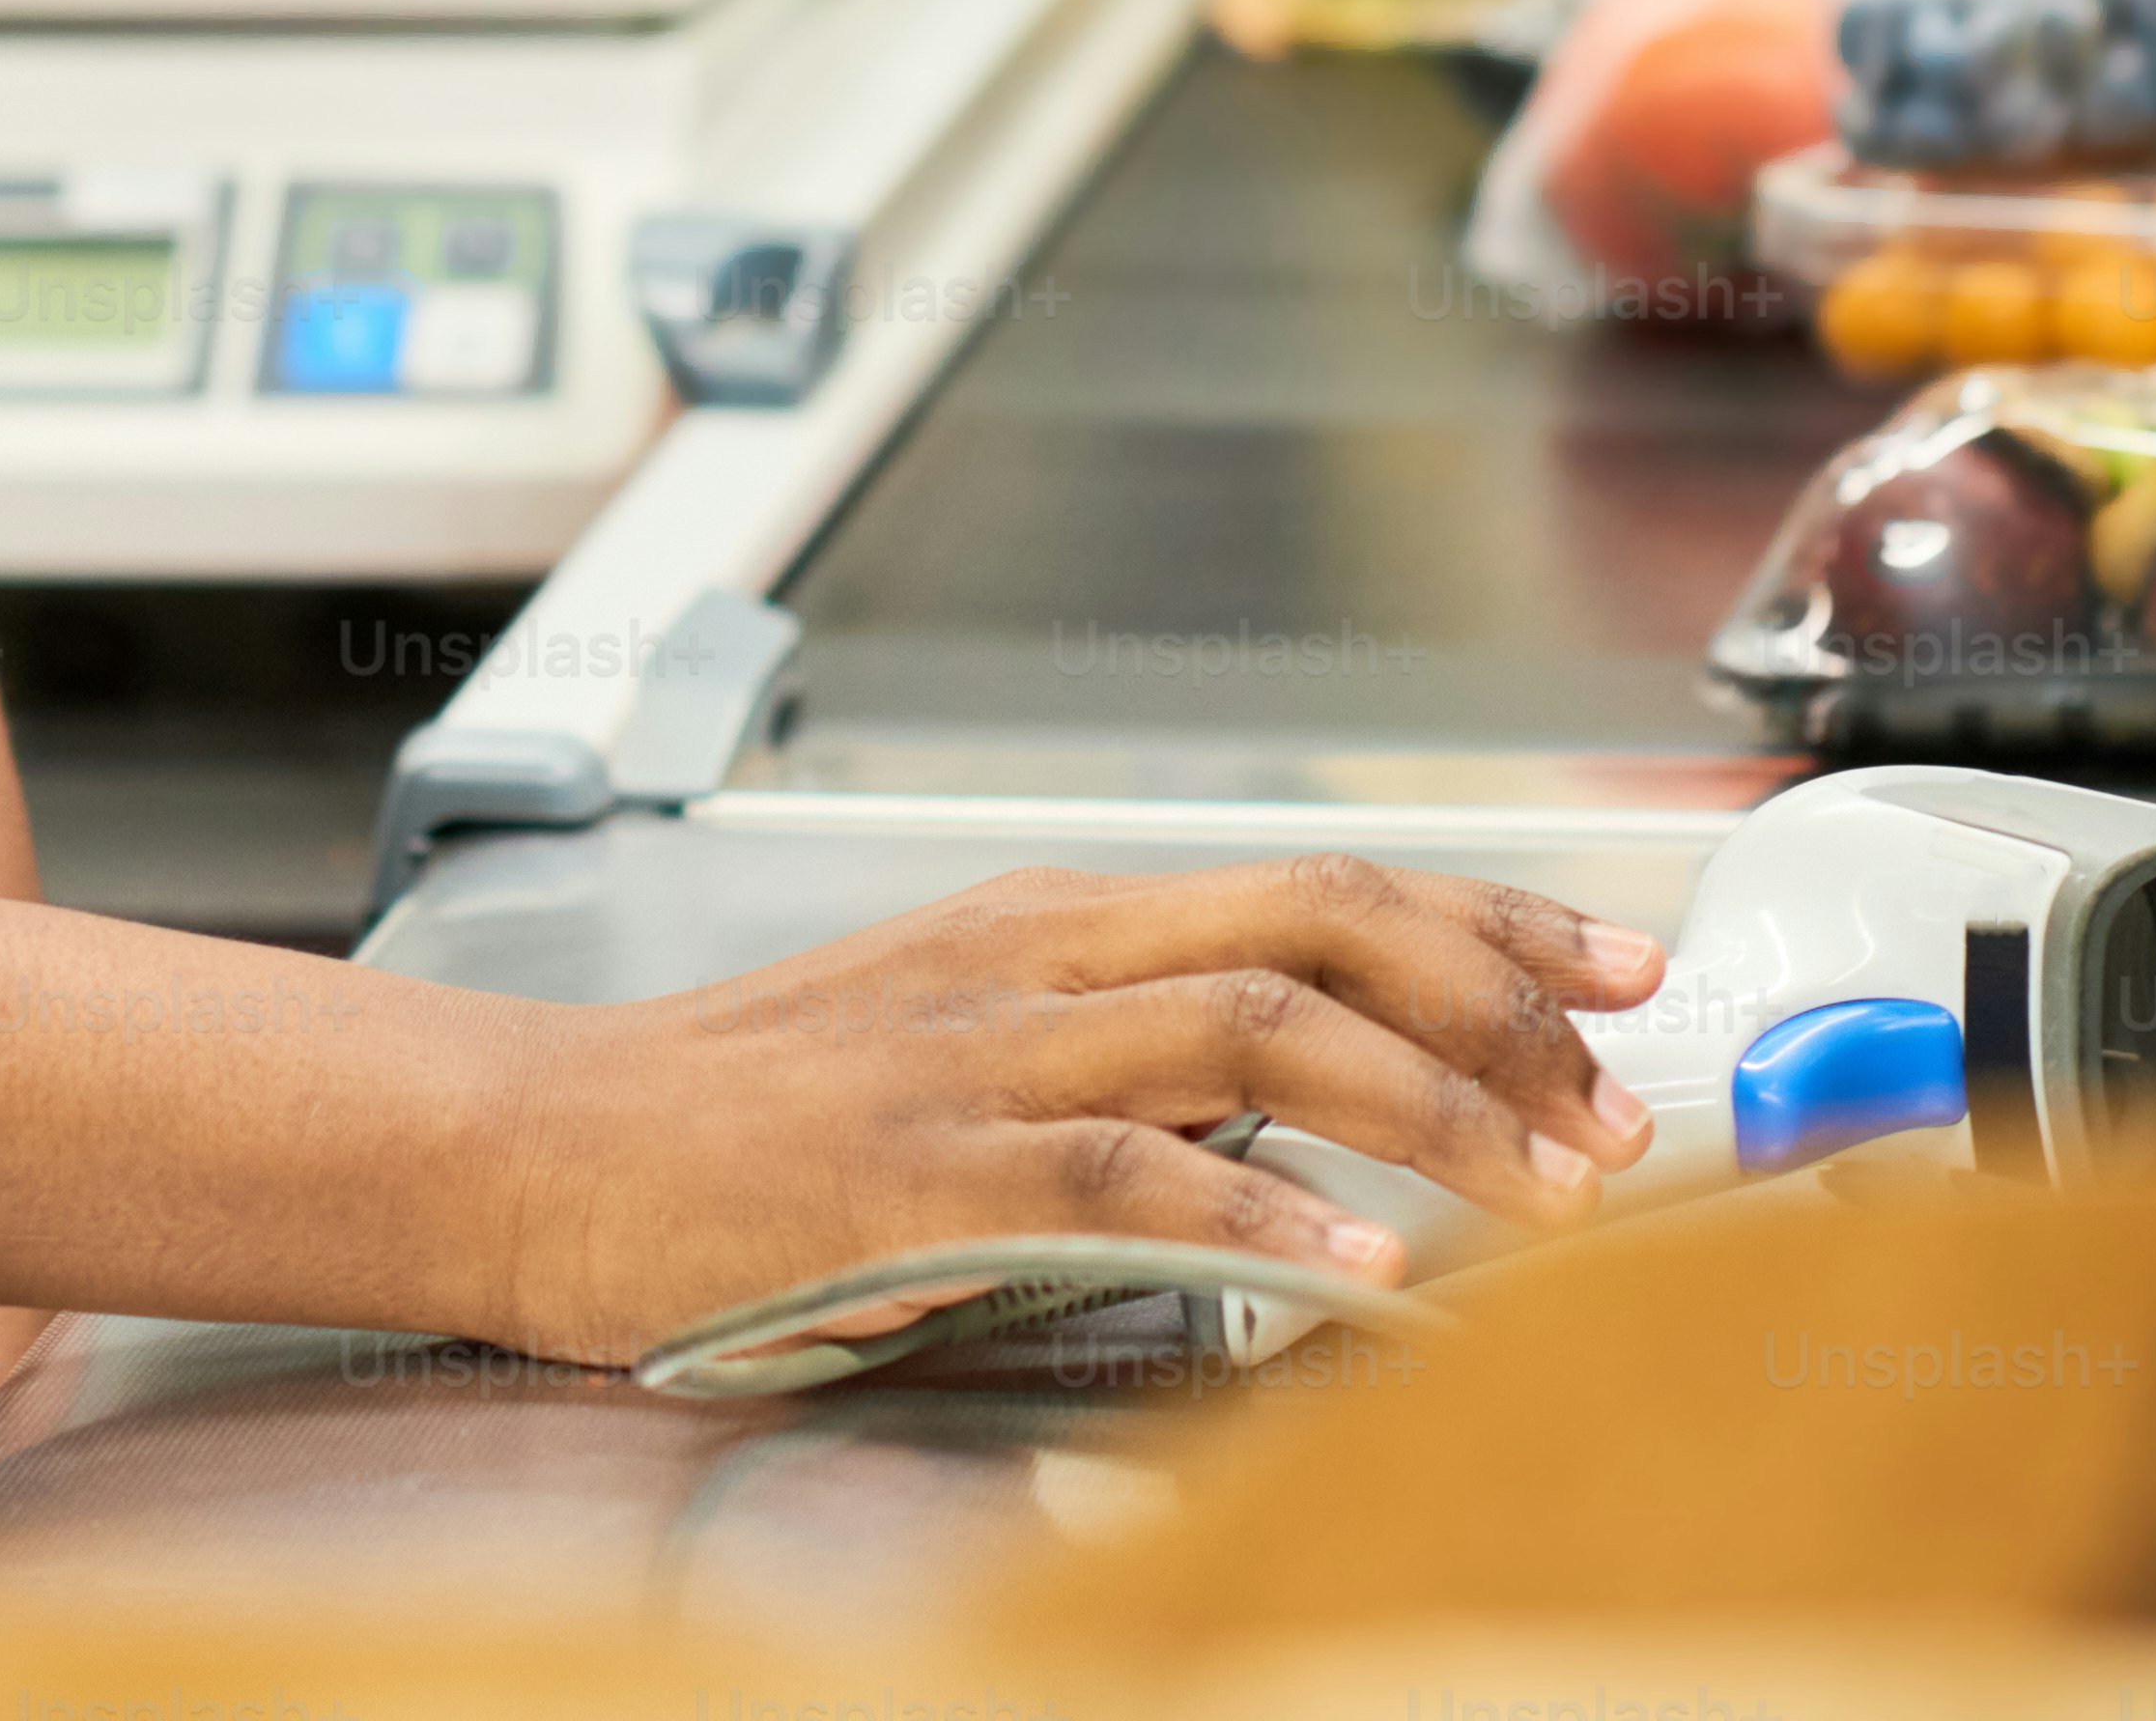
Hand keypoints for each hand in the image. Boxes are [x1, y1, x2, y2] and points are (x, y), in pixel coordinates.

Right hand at [479, 857, 1661, 1367]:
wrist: (533, 1146)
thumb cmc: (733, 1125)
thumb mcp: (951, 1052)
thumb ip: (1113, 1067)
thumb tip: (1299, 1120)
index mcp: (1052, 923)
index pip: (1320, 882)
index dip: (1491, 922)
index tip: (1622, 966)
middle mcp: (1036, 959)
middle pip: (1321, 920)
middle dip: (1502, 998)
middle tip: (1621, 1090)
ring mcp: (978, 1056)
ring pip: (1256, 1026)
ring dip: (1428, 1107)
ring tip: (1544, 1191)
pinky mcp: (918, 1167)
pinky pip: (1127, 1175)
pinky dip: (1262, 1217)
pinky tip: (1359, 1272)